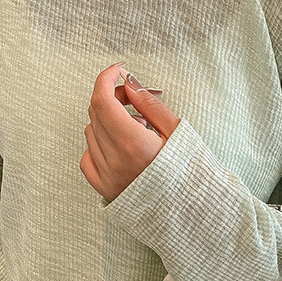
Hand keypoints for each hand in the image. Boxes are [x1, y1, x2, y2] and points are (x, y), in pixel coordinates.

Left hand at [80, 62, 181, 202]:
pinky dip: (97, 146)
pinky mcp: (105, 190)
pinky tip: (118, 147)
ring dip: (108, 122)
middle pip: (96, 113)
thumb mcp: (177, 131)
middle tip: (134, 98)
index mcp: (134, 143)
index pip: (103, 99)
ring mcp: (108, 177)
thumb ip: (149, 105)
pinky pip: (87, 159)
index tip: (119, 70)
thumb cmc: (191, 172)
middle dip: (112, 97)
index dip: (107, 78)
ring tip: (136, 130)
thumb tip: (129, 84)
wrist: (194, 210)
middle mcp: (116, 161)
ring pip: (91, 133)